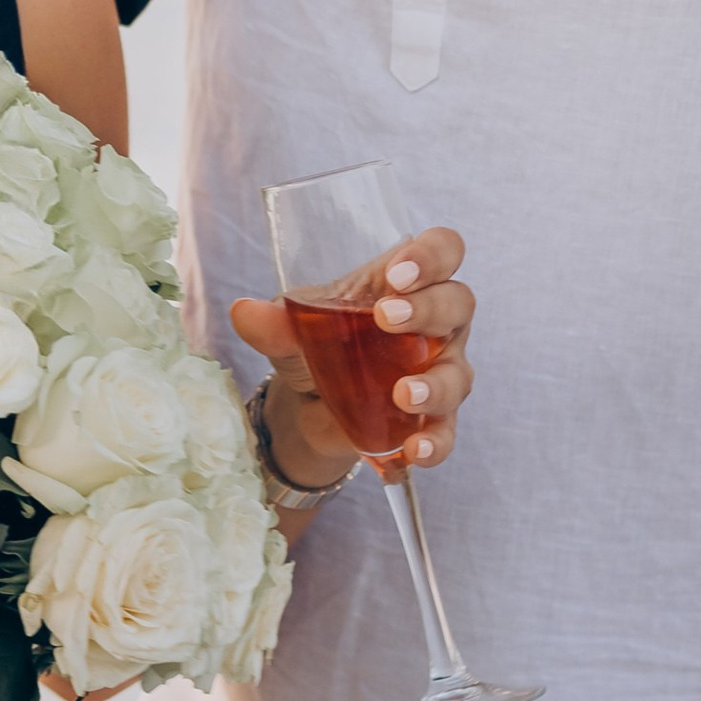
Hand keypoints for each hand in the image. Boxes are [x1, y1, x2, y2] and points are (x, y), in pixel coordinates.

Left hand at [230, 223, 472, 486]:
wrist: (308, 405)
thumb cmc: (316, 344)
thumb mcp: (292, 328)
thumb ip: (274, 321)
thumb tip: (243, 312)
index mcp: (409, 284)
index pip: (443, 251)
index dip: (431, 255)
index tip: (398, 273)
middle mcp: (436, 324)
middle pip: (457, 304)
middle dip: (428, 309)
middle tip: (387, 319)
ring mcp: (440, 372)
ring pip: (457, 373)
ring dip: (434, 385)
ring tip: (402, 394)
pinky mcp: (431, 420)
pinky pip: (444, 432)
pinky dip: (433, 442)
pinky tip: (413, 449)